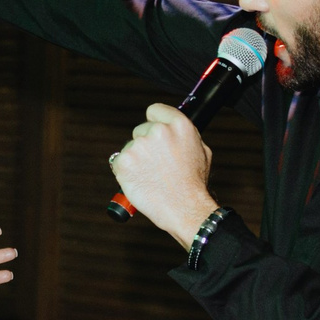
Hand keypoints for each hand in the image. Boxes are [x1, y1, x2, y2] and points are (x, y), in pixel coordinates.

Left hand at [111, 105, 216, 245]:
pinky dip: (125, 172)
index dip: (154, 122)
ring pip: (130, 148)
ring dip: (136, 160)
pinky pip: (118, 163)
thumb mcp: (201, 151)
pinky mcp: (124, 162)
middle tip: (156, 165)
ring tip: (151, 177)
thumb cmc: (193, 184)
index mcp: (179, 125)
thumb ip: (184, 135)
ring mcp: (139, 146)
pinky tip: (140, 182)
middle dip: (145, 146)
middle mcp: (158, 131)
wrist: (184, 208)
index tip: (153, 132)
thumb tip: (172, 128)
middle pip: (140, 130)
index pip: (154, 110)